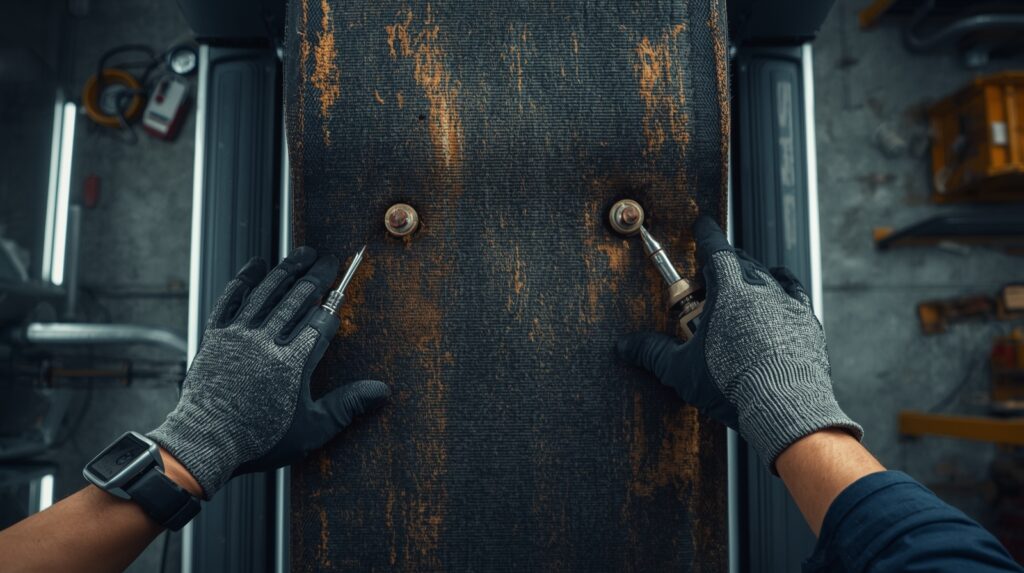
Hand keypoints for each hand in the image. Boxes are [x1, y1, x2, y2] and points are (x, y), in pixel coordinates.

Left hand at [149, 247, 389, 497]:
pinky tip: (256, 265)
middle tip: (330, 260)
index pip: (321, 322)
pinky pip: (231, 298)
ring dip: (288, 269)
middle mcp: (267, 342)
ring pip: (268, 291)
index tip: (343, 291)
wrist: (204, 444)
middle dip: (317, 276)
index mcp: (294, 362)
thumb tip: (382, 392)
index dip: (334, 305)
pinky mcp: (216, 336)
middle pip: (298, 298)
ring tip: (303, 253)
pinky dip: (245, 279)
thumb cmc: (260, 440)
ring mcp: (239, 336)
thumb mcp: (312, 428)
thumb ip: (348, 406)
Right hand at [617, 216, 861, 469]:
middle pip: (741, 261)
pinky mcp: (809, 324)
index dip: (705, 234)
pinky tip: (780, 302)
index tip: (702, 224)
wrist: (787, 407)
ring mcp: (790, 305)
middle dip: (724, 263)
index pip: (714, 248)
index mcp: (730, 290)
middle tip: (708, 280)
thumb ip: (652, 352)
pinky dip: (784, 293)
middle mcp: (763, 289)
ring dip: (755, 275)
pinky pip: (796, 296)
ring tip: (745, 286)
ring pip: (771, 275)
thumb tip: (625, 346)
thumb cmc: (732, 385)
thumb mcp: (681, 369)